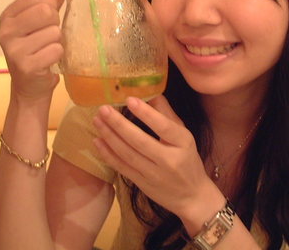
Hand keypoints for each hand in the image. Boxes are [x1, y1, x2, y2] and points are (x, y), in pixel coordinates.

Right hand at [0, 0, 63, 100]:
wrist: (29, 87)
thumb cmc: (35, 50)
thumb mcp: (38, 23)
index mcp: (8, 16)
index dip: (51, 2)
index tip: (50, 15)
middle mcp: (5, 31)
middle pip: (45, 11)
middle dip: (55, 23)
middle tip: (48, 36)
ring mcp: (13, 49)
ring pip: (54, 32)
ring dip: (58, 42)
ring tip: (47, 50)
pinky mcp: (26, 66)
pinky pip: (56, 50)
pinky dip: (58, 55)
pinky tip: (49, 61)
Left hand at [92, 96, 216, 217]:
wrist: (191, 196)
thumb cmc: (187, 159)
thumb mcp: (184, 135)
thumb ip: (166, 115)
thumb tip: (150, 92)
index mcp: (183, 143)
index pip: (164, 126)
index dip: (146, 114)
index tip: (129, 99)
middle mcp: (168, 160)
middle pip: (140, 141)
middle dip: (119, 124)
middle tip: (104, 109)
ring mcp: (154, 174)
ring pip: (128, 154)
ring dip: (110, 137)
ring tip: (98, 120)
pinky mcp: (142, 184)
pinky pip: (122, 167)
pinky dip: (108, 154)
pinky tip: (97, 141)